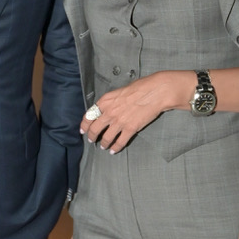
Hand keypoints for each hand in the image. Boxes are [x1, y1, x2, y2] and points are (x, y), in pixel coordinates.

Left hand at [80, 71, 194, 152]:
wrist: (155, 92)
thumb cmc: (140, 88)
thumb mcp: (119, 92)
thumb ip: (110, 102)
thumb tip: (105, 110)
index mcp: (105, 101)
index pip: (88, 116)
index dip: (84, 125)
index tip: (83, 130)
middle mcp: (109, 112)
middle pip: (95, 129)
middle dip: (92, 137)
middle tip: (92, 140)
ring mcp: (119, 122)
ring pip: (106, 138)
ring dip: (103, 144)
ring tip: (103, 146)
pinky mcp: (130, 129)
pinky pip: (120, 142)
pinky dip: (116, 148)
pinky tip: (114, 150)